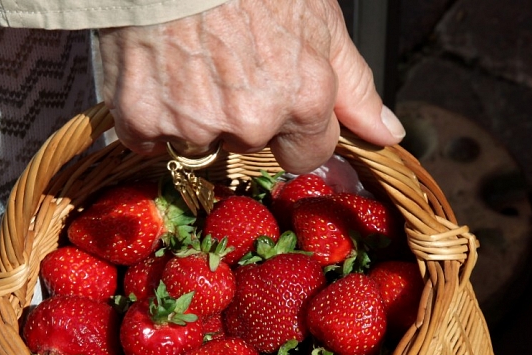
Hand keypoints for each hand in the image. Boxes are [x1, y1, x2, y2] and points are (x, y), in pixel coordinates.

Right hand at [97, 0, 405, 173]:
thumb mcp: (319, 22)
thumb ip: (354, 86)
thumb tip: (387, 134)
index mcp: (303, 101)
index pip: (308, 155)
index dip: (292, 131)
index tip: (274, 103)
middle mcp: (251, 123)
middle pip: (250, 146)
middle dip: (241, 117)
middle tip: (225, 64)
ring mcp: (195, 125)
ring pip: (199, 141)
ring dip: (194, 113)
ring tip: (189, 58)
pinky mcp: (143, 120)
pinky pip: (149, 137)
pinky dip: (152, 113)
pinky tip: (158, 71)